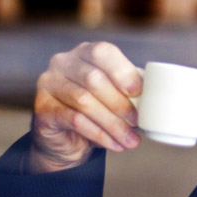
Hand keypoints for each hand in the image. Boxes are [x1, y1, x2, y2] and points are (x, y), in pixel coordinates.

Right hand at [29, 42, 142, 173]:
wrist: (66, 140)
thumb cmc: (96, 111)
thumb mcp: (113, 96)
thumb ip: (128, 90)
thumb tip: (153, 99)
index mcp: (84, 52)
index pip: (103, 52)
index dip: (122, 71)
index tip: (139, 92)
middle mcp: (63, 63)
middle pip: (94, 79)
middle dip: (120, 103)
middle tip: (137, 123)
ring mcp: (49, 84)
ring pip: (85, 102)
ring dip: (112, 124)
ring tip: (130, 140)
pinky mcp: (43, 108)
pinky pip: (75, 120)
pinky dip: (99, 134)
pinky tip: (114, 144)